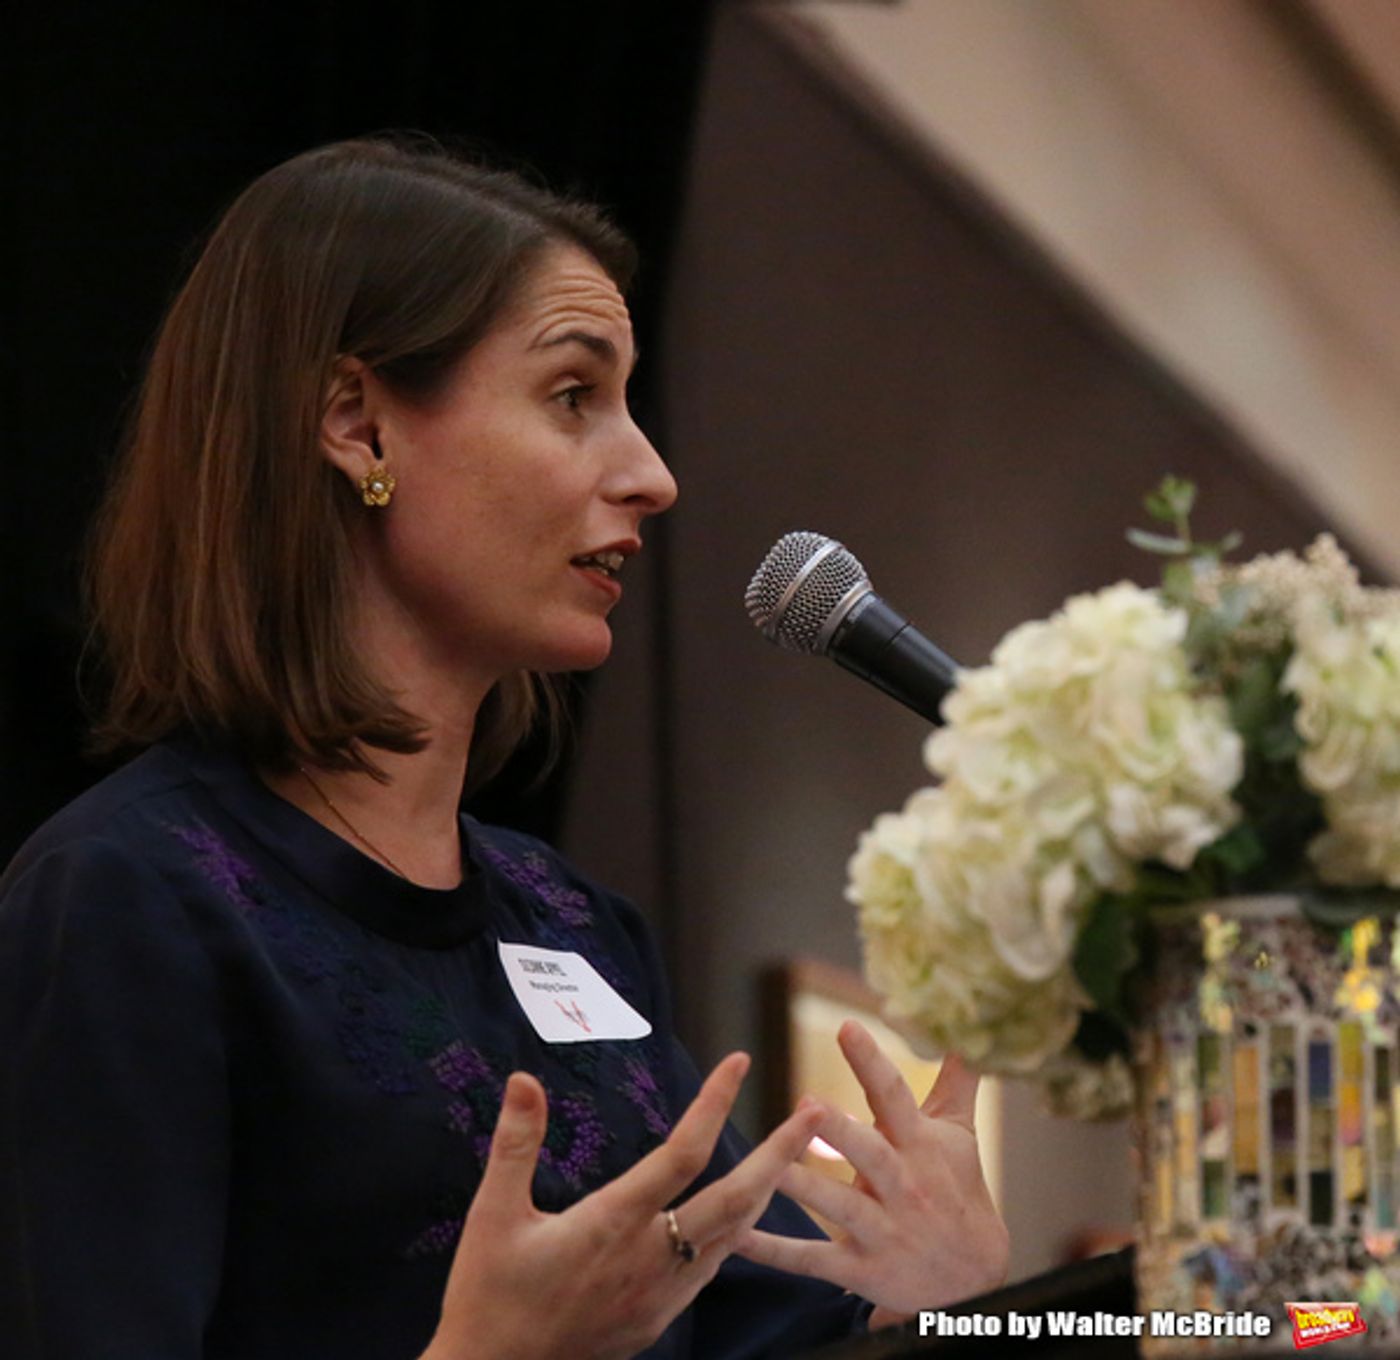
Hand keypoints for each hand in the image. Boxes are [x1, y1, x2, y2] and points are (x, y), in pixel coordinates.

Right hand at [423, 1054, 823, 1359]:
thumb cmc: (489, 1295)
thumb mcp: (493, 1216)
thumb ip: (514, 1144)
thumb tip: (523, 1078)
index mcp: (614, 1222)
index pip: (683, 1153)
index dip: (714, 1103)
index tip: (739, 1062)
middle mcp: (650, 1256)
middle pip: (736, 1197)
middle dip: (781, 1152)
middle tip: (815, 1113)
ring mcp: (660, 1293)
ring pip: (734, 1235)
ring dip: (768, 1190)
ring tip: (793, 1155)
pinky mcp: (658, 1318)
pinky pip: (712, 1268)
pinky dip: (739, 1232)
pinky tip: (742, 1216)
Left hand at [736, 1021, 1008, 1316]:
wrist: (975, 1279)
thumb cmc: (958, 1190)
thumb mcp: (960, 1134)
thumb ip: (956, 1081)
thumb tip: (963, 1033)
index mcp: (919, 1146)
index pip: (894, 1097)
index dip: (870, 1062)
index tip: (846, 1027)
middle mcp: (902, 1186)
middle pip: (870, 1153)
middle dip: (841, 1131)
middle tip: (806, 1101)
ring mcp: (882, 1230)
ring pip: (839, 1207)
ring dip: (806, 1187)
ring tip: (771, 1166)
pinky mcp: (861, 1270)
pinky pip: (812, 1259)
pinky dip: (775, 1250)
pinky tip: (739, 1236)